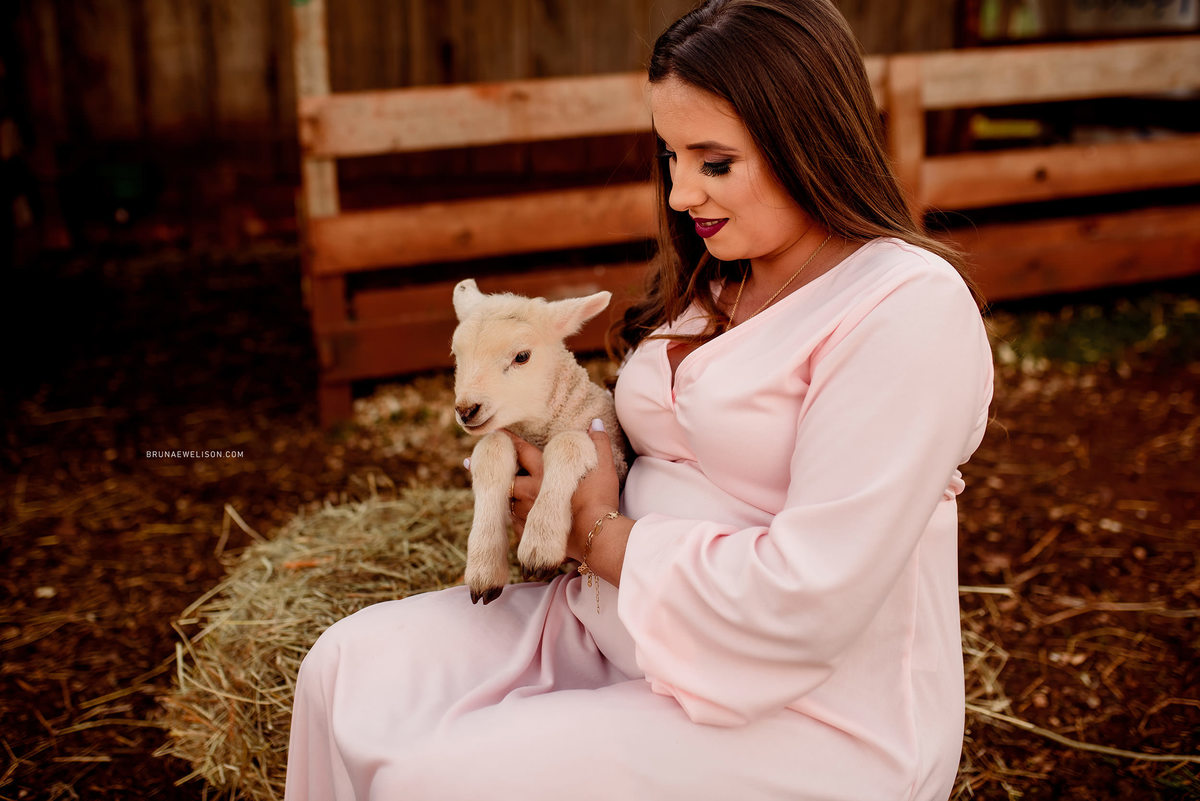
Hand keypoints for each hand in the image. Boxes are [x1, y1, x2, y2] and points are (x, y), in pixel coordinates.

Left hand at [497, 422, 621, 561]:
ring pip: (506, 501)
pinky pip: (513, 524)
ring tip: (489, 492)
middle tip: (469, 463)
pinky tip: (509, 518)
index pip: (521, 450)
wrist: (596, 534)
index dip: (509, 440)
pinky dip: (510, 518)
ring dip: (500, 496)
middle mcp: (530, 491)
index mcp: (544, 471)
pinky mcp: (530, 533)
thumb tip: (595, 423)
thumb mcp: (602, 465)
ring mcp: (528, 513)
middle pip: (504, 477)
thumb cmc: (599, 497)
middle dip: (489, 469)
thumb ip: (598, 442)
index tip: (496, 433)